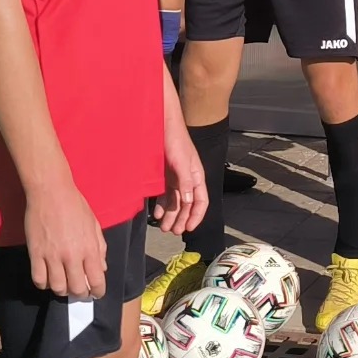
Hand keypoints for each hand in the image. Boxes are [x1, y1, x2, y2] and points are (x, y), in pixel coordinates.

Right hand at [24, 181, 106, 297]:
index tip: (96, 294)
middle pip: (77, 288)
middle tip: (80, 292)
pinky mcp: (35, 254)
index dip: (98, 291)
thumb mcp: (95, 226)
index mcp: (90, 248)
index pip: (97, 280)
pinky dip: (44, 284)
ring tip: (64, 285)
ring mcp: (52, 256)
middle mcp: (72, 256)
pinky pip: (38, 279)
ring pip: (57, 287)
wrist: (52, 194)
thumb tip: (102, 268)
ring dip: (62, 290)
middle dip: (81, 294)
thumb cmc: (76, 207)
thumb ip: (100, 248)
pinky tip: (48, 279)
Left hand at [155, 119, 207, 235]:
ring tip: (163, 227)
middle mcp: (187, 180)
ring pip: (175, 202)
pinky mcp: (164, 176)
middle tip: (172, 231)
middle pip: (187, 205)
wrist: (161, 126)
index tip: (189, 229)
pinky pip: (165, 195)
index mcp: (196, 177)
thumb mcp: (181, 161)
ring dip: (171, 215)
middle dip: (181, 219)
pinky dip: (162, 206)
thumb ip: (185, 181)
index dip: (196, 216)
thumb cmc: (175, 141)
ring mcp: (175, 179)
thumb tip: (188, 201)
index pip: (201, 201)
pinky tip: (156, 214)